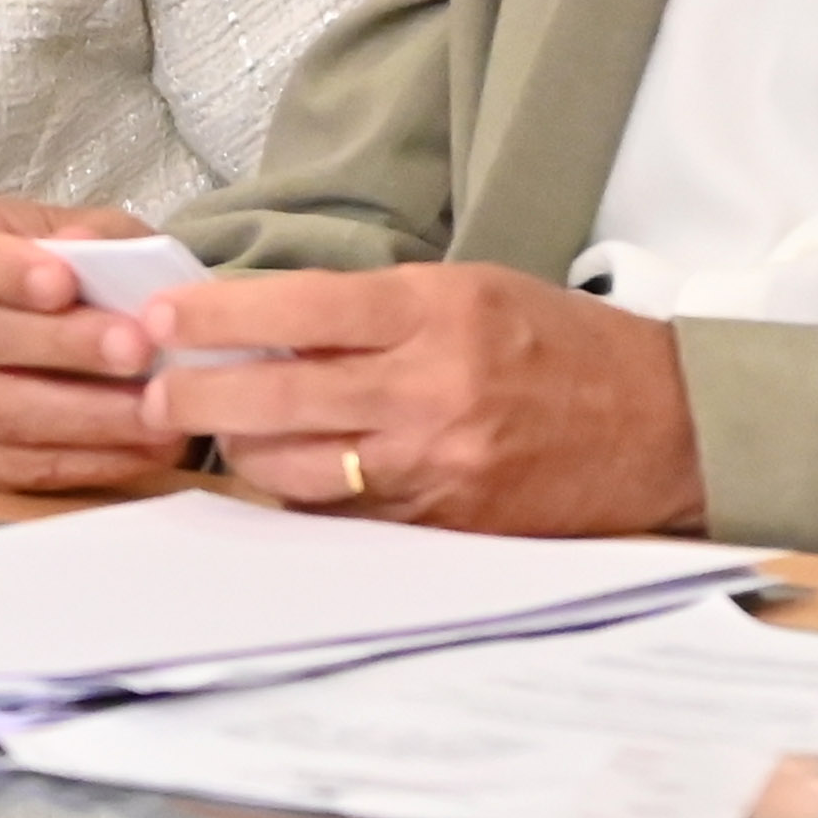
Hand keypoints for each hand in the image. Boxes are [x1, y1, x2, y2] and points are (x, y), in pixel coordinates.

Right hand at [0, 194, 190, 492]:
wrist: (55, 324)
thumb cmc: (70, 267)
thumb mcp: (84, 231)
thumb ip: (93, 236)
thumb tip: (85, 249)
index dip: (0, 270)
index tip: (63, 281)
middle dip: (64, 346)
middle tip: (136, 348)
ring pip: (0, 412)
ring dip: (86, 414)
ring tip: (157, 408)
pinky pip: (21, 466)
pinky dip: (91, 460)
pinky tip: (146, 447)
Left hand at [144, 264, 706, 535]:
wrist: (667, 425)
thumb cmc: (561, 345)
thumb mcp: (468, 292)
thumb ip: (372, 310)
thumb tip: (263, 324)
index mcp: (435, 315)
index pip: (296, 308)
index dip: (212, 316)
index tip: (159, 319)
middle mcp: (430, 391)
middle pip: (276, 396)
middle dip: (194, 395)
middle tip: (150, 390)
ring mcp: (436, 466)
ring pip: (295, 468)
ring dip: (240, 450)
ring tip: (214, 430)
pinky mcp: (446, 525)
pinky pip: (344, 515)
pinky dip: (303, 494)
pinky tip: (284, 472)